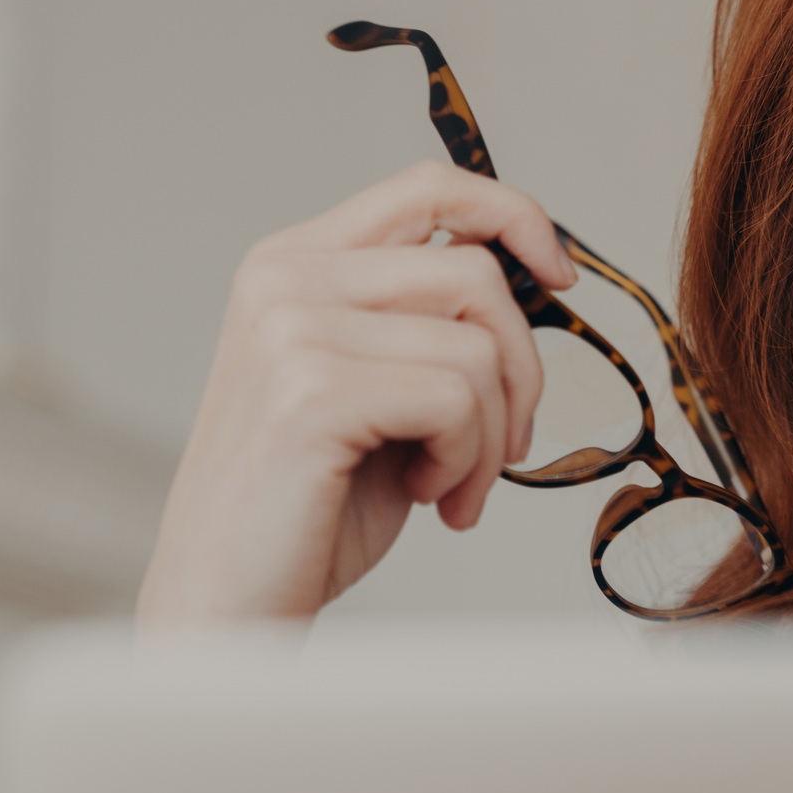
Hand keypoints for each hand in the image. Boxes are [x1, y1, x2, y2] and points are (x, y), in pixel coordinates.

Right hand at [137, 160, 577, 626]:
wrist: (231, 605)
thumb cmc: (315, 504)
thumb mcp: (380, 384)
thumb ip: (427, 319)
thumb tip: (530, 271)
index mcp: (296, 262)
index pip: (428, 187)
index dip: (513, 216)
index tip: (561, 278)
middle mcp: (286, 278)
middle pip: (475, 274)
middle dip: (520, 369)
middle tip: (501, 447)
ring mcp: (290, 328)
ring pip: (477, 347)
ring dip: (490, 434)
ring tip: (449, 485)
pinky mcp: (311, 391)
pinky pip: (458, 400)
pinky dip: (468, 462)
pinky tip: (425, 497)